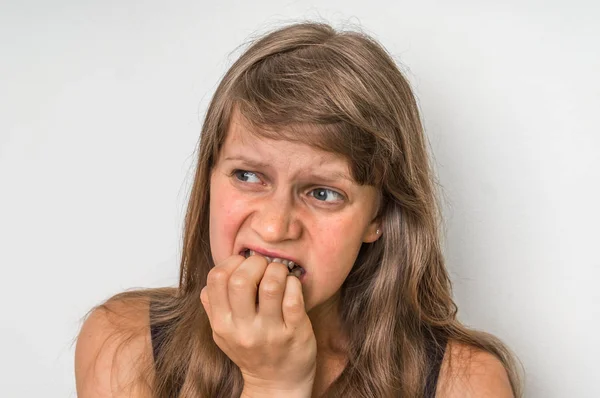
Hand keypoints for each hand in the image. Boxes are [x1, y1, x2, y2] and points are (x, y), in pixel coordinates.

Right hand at [200, 254, 316, 393]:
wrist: (277, 384)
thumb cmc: (251, 350)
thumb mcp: (223, 332)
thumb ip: (215, 304)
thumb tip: (222, 269)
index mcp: (222, 324)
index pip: (216, 279)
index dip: (231, 262)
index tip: (243, 264)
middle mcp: (244, 329)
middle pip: (241, 279)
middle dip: (255, 262)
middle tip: (263, 266)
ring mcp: (270, 332)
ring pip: (271, 285)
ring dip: (277, 270)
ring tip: (279, 274)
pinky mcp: (295, 332)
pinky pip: (294, 297)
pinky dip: (294, 283)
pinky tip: (292, 285)